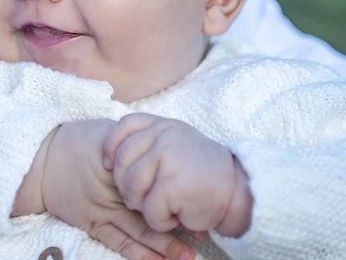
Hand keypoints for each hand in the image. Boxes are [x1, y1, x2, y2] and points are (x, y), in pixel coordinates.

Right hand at [42, 119, 195, 259]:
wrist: (39, 160)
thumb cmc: (77, 141)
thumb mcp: (107, 133)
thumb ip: (134, 142)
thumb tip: (162, 147)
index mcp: (122, 164)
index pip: (156, 181)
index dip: (178, 194)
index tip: (201, 200)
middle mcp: (114, 190)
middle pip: (151, 211)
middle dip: (177, 226)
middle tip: (203, 236)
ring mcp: (102, 210)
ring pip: (137, 231)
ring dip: (163, 246)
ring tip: (187, 256)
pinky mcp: (91, 224)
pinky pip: (117, 242)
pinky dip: (137, 254)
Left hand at [103, 114, 252, 237]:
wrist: (237, 191)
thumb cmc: (202, 172)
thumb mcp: (176, 143)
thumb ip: (150, 142)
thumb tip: (112, 157)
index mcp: (163, 125)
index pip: (125, 126)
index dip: (111, 147)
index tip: (108, 165)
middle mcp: (163, 135)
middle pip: (122, 161)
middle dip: (126, 186)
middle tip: (143, 198)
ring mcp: (167, 157)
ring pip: (131, 187)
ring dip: (143, 206)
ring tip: (162, 207)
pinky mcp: (171, 184)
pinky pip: (149, 210)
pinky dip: (160, 221)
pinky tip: (177, 215)